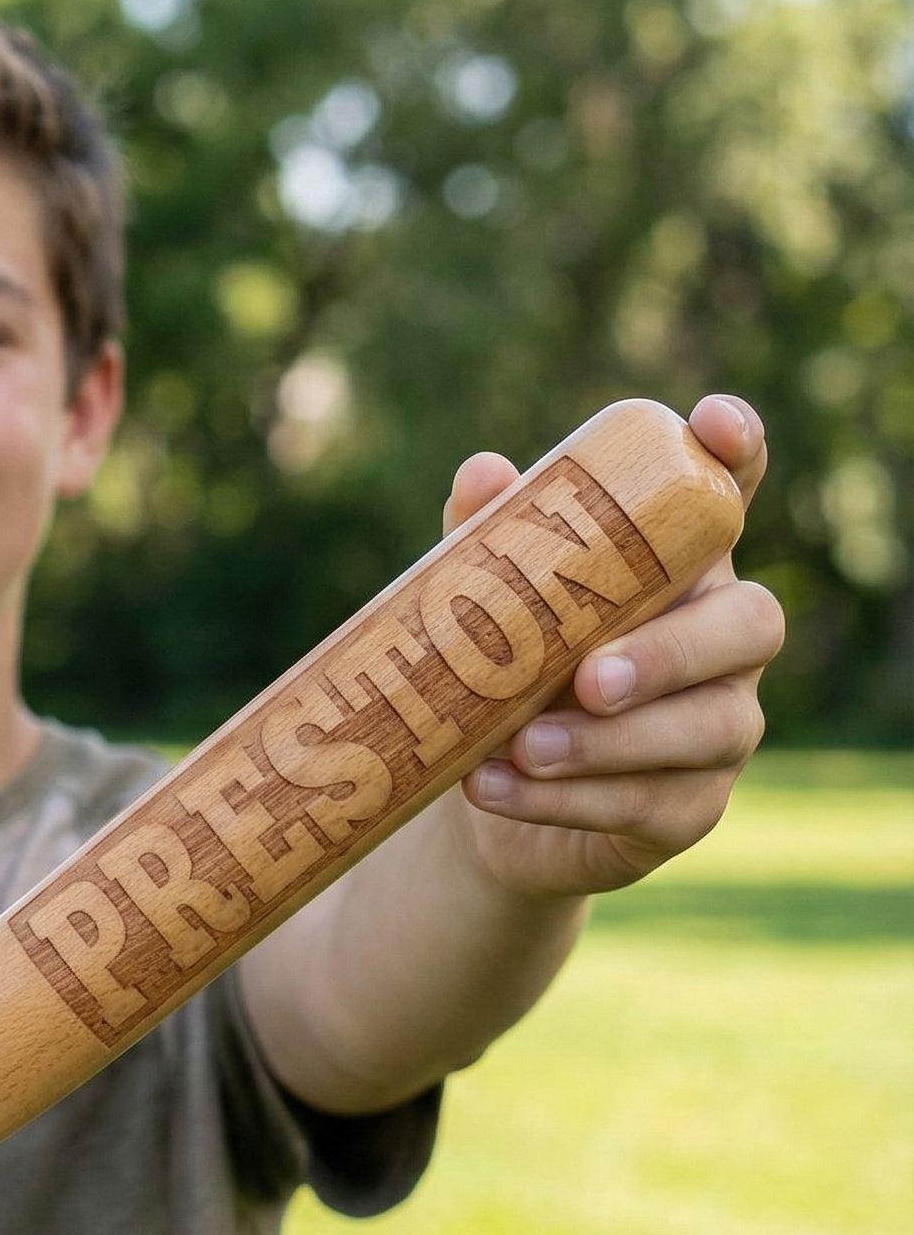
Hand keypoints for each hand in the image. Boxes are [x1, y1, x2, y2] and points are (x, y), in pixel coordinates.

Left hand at [449, 394, 784, 898]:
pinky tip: (496, 788)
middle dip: (670, 652)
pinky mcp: (688, 810)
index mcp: (682, 572)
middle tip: (589, 678)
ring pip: (704, 729)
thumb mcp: (489, 610)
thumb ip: (487, 544)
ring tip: (523, 746)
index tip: (713, 424)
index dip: (736, 457)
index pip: (729, 499)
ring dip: (607, 742)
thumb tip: (482, 475)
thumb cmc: (506, 674)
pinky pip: (647, 805)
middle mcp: (723, 642)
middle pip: (751, 626)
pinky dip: (564, 800)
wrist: (492, 795)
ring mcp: (719, 729)